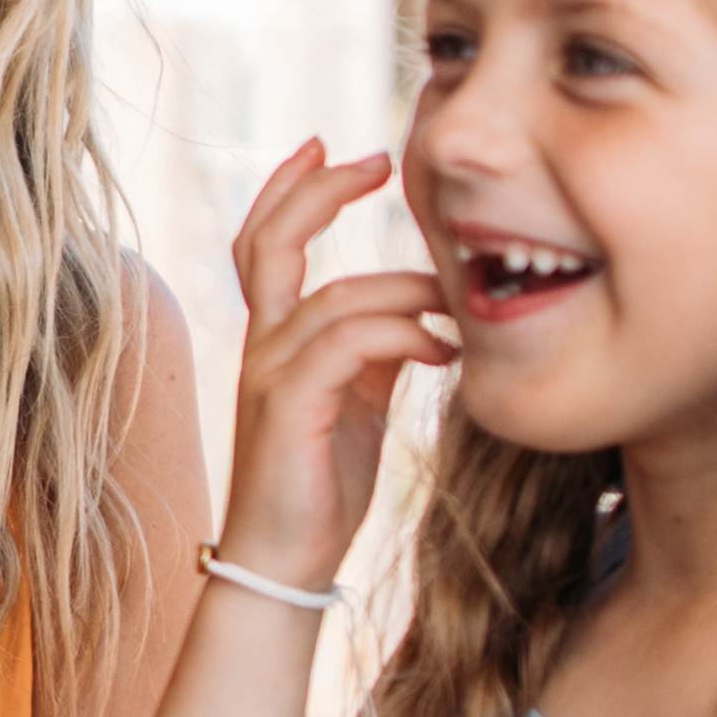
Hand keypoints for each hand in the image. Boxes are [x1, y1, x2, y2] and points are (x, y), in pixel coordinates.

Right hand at [215, 141, 454, 592]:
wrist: (285, 564)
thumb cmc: (320, 488)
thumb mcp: (357, 404)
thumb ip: (374, 355)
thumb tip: (423, 318)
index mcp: (275, 340)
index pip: (266, 243)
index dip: (294, 189)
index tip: (338, 152)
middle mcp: (262, 347)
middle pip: (269, 242)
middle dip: (320, 191)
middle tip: (377, 160)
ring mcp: (270, 377)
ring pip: (334, 298)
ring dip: (405, 289)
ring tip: (455, 302)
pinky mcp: (290, 410)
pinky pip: (348, 348)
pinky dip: (402, 336)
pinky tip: (442, 351)